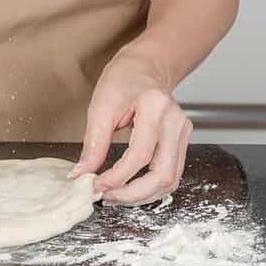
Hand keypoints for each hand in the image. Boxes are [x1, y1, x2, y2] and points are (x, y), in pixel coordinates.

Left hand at [72, 47, 192, 205]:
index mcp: (155, 107)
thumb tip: (83, 172)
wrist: (145, 67)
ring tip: (117, 196)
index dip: (117, 177)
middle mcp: (175, 121)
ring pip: (170, 179)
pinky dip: (152, 188)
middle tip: (107, 197)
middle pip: (162, 173)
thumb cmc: (123, 80)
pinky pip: (172, 174)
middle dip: (133, 194)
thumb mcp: (100, 106)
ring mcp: (183, 132)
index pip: (140, 154)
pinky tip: (132, 188)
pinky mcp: (183, 141)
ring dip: (143, 196)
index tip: (96, 185)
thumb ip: (93, 143)